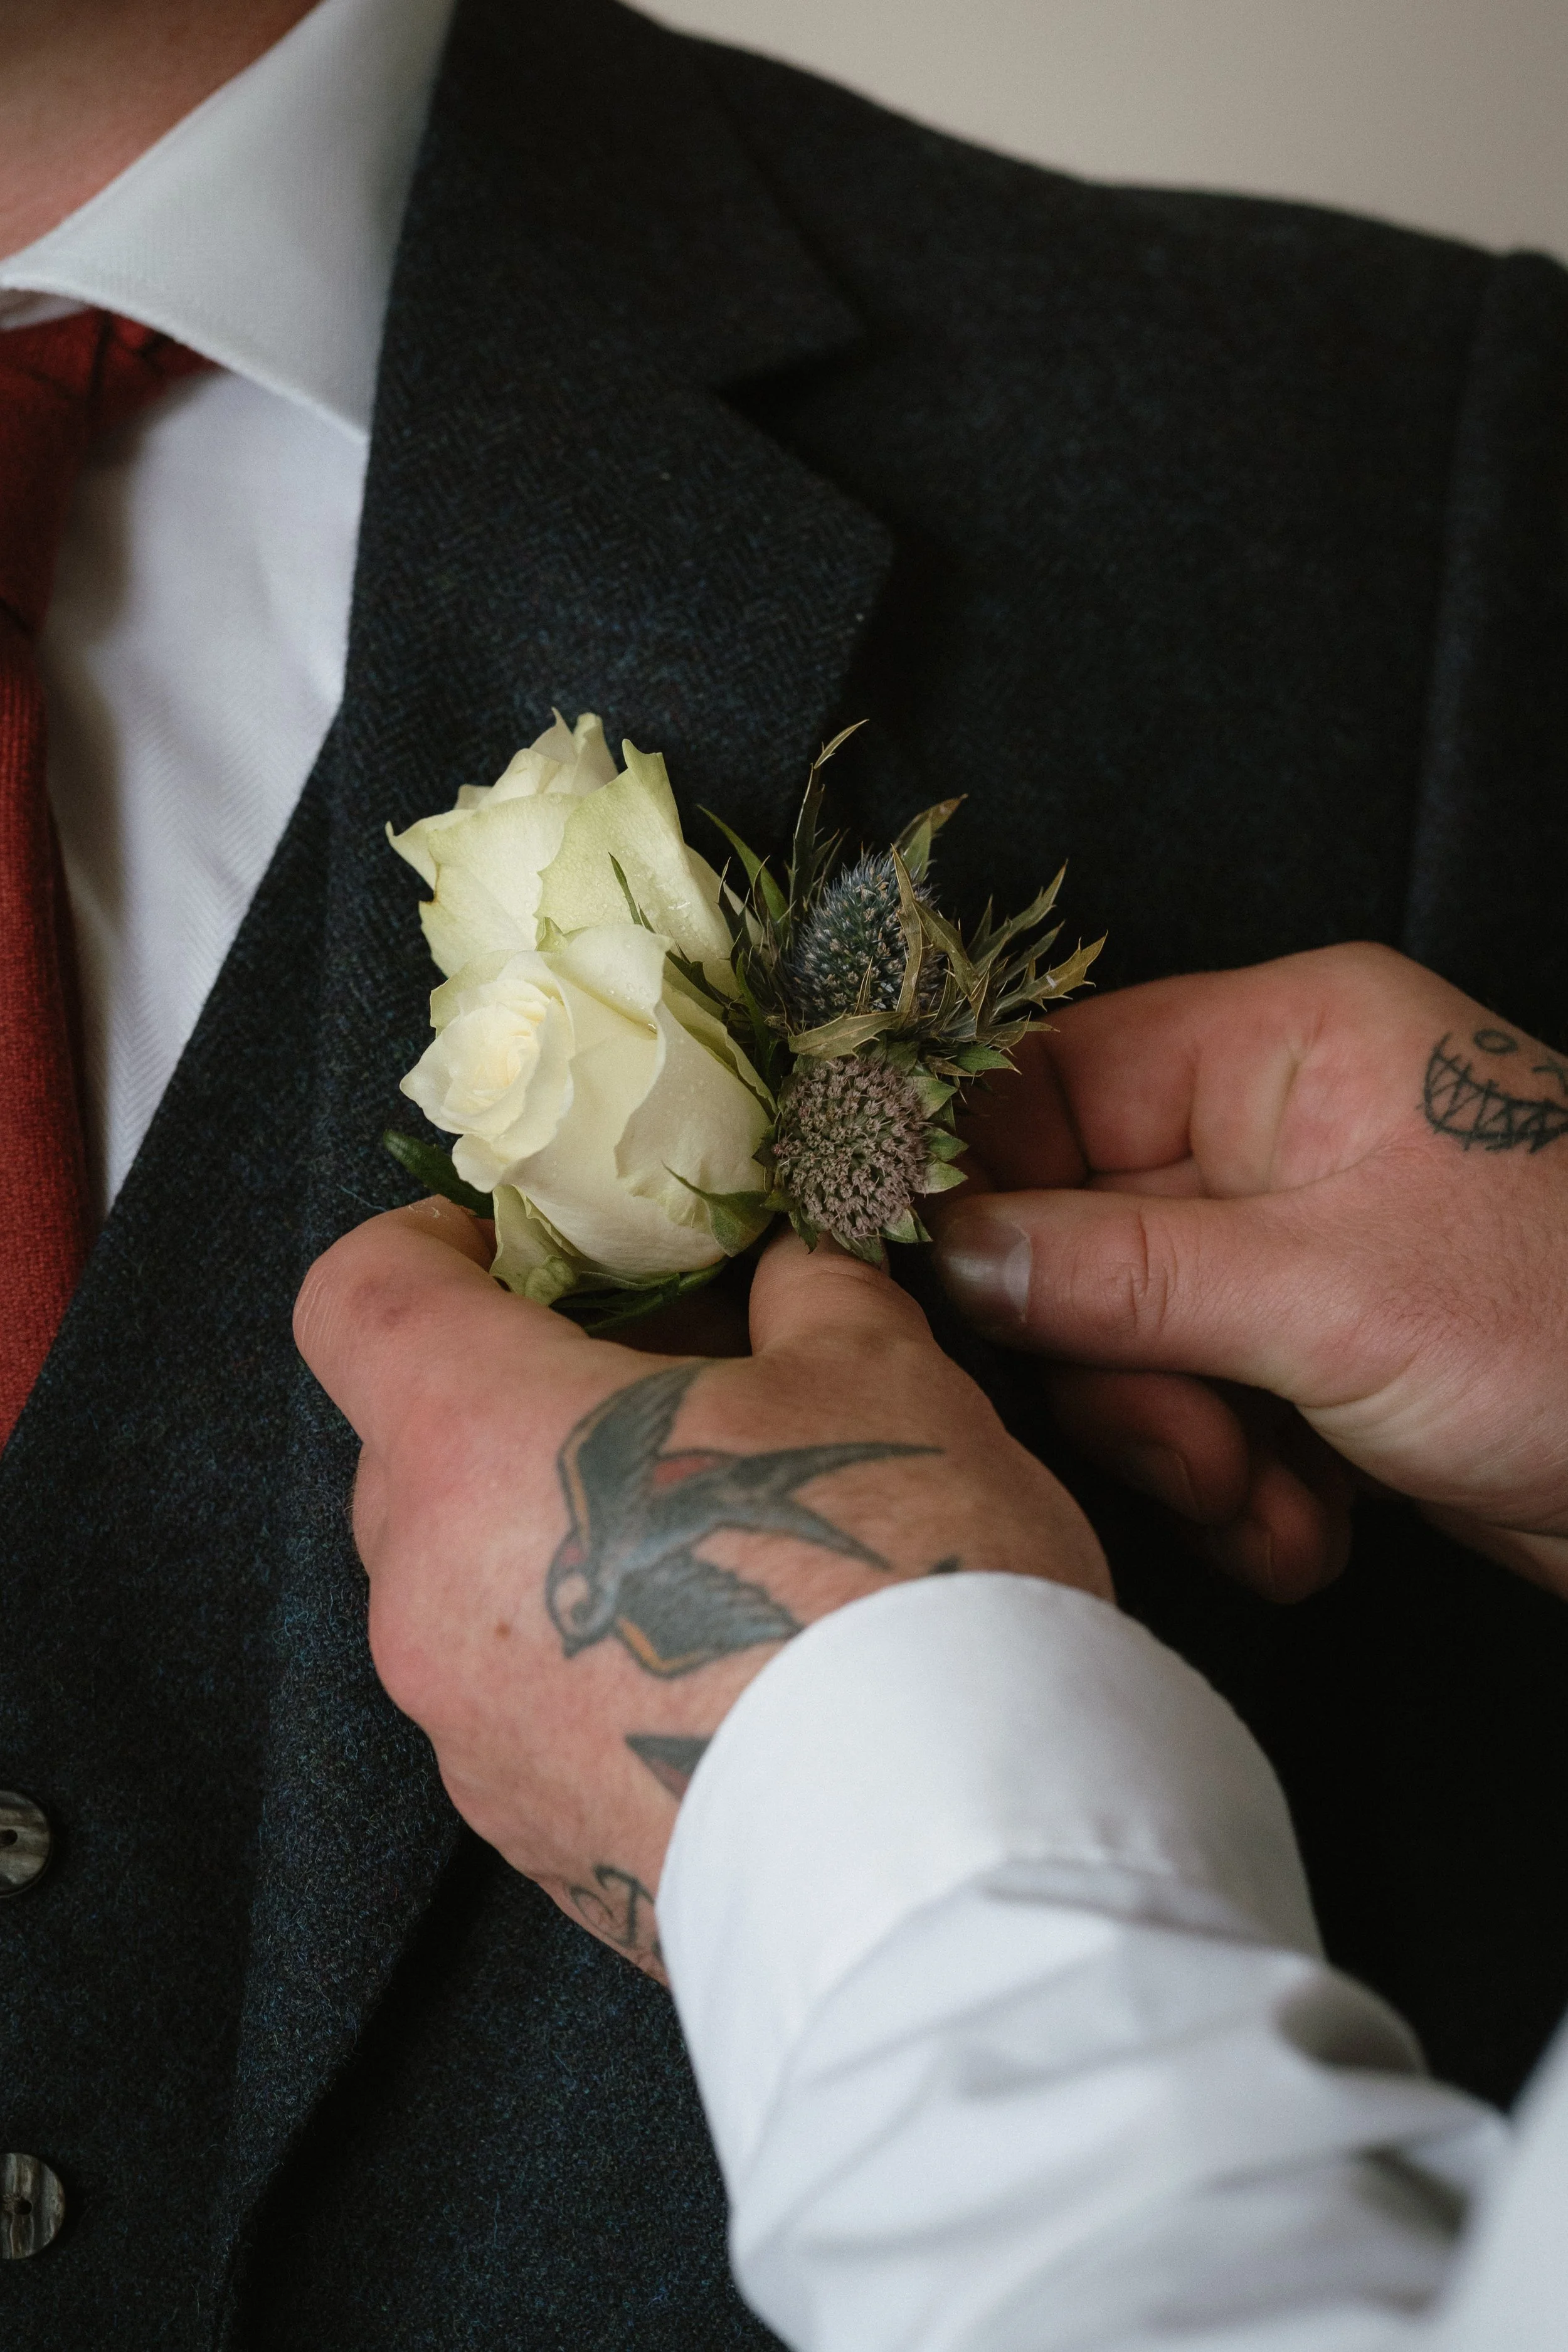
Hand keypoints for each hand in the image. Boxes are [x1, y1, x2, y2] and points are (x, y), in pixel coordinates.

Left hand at [294, 1205, 1106, 1972]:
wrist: (942, 1869)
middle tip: (666, 1380)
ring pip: (466, 1582)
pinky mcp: (525, 1837)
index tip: (507, 1244)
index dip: (421, 1244)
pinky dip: (584, 1658)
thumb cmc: (893, 1581)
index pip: (357, 1299)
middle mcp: (427, 1594)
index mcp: (475, 1443)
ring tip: (710, 1532)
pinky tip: (724, 1664)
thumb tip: (792, 1272)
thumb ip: (811, 1293)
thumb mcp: (880, 1376)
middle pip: (413, 1446)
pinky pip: (517, 1705)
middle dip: (520, 1393)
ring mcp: (465, 1734)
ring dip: (556, 1532)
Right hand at [933, 943, 1567, 1601]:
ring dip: (1185, 1451)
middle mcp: (1277, 1131)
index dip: (990, 1189)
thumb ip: (1117, 1272)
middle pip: (1077, 1231)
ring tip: (1271, 1504)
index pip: (1052, 1080)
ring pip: (1130, 1340)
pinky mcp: (1316, 1354)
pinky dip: (1240, 1491)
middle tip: (1191, 1443)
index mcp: (1282, 1045)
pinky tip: (1310, 1530)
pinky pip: (1200, 1410)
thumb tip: (950, 1253)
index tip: (956, 1290)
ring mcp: (1296, 1248)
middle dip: (1122, 1368)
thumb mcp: (1325, 1294)